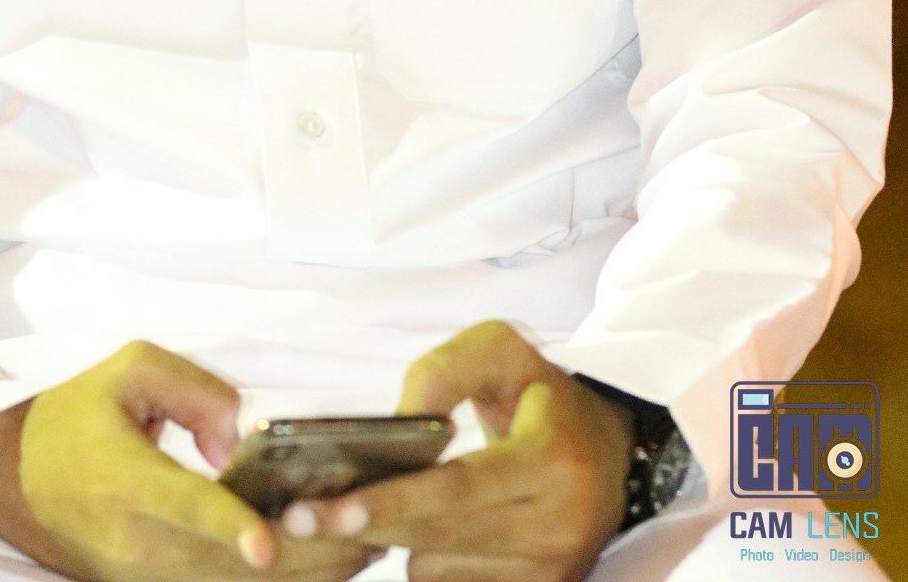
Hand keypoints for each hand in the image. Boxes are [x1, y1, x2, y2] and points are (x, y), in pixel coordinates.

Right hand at [0, 338, 376, 581]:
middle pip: (224, 561)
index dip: (226, 526)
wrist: (28, 476)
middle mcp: (134, 539)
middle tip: (365, 530)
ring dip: (301, 571)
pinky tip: (328, 563)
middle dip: (300, 551)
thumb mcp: (131, 370)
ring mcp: (146, 574)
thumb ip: (196, 391)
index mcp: (121, 478)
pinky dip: (276, 579)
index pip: (180, 507)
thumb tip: (247, 441)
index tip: (267, 544)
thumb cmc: (84, 413)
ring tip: (365, 545)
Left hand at [280, 321, 633, 581]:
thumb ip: (445, 370)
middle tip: (300, 520)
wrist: (609, 450)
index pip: (458, 490)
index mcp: (551, 461)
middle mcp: (555, 526)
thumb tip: (401, 421)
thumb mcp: (500, 350)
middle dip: (369, 526)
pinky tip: (411, 531)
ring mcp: (550, 570)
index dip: (395, 501)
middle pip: (439, 537)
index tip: (335, 508)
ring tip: (372, 510)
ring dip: (399, 542)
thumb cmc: (540, 392)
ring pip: (438, 570)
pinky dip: (425, 561)